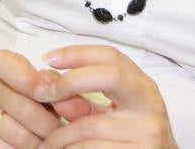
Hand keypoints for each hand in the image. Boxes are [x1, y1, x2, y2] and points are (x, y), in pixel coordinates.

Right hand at [0, 51, 95, 147]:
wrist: (2, 128)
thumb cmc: (32, 107)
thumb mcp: (48, 94)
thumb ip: (62, 94)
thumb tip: (81, 108)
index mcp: (1, 66)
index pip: (7, 64)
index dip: (31, 81)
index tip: (51, 95)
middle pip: (22, 105)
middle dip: (49, 124)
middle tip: (60, 132)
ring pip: (18, 133)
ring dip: (40, 143)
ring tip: (48, 144)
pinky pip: (3, 148)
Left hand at [34, 46, 175, 147]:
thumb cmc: (128, 137)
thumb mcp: (109, 113)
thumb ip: (80, 99)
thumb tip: (45, 82)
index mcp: (141, 86)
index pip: (111, 56)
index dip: (78, 53)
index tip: (49, 58)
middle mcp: (149, 104)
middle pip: (109, 75)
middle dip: (69, 82)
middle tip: (45, 95)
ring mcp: (148, 131)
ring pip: (90, 125)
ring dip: (59, 134)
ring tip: (46, 140)